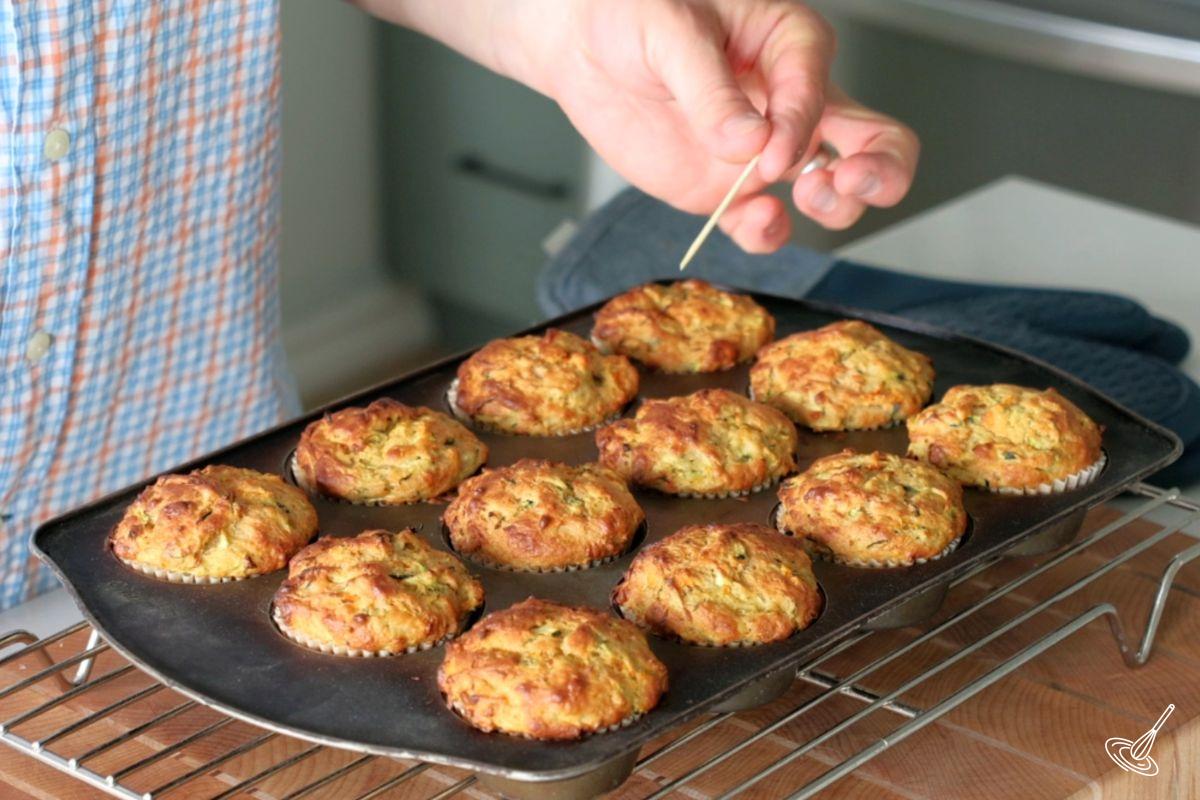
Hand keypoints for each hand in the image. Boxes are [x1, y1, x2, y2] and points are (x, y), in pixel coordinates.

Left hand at [512, 0, 918, 250]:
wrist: (584, 47)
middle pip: (873, 140)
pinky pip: (762, 224)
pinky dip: (767, 235)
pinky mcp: (725, 189)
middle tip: (847, 183)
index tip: (764, 151)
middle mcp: (789, 102)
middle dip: (880, 170)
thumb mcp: (668, 32)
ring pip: (831, 189)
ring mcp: (763, 152)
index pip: (819, 93)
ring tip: (801, 201)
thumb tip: (747, 142)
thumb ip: (708, 89)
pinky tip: (755, 225)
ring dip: (833, 207)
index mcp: (789, 45)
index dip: (798, 129)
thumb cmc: (632, 14)